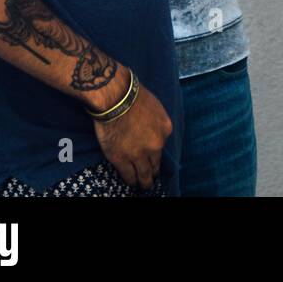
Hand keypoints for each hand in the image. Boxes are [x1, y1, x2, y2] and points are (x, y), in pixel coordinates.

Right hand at [91, 70, 172, 189]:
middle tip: (152, 179)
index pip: (162, 146)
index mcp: (165, 129)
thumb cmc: (133, 95)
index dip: (156, 153)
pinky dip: (130, 180)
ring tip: (143, 186)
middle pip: (156, 163)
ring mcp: (139, 153)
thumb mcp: (154, 107)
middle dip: (153, 172)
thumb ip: (154, 122)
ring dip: (144, 181)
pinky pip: (129, 174)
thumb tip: (149, 128)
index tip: (153, 158)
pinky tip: (131, 183)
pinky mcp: (122, 159)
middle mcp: (156, 144)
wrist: (116, 97)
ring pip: (144, 173)